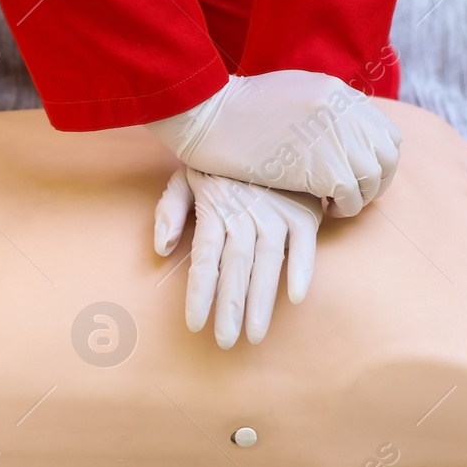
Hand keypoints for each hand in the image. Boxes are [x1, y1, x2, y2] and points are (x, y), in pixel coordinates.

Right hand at [145, 70, 401, 216]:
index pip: (387, 132)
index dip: (380, 159)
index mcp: (338, 92)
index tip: (360, 175)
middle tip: (353, 195)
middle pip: (388, 157)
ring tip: (336, 204)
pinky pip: (352, 197)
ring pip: (373, 179)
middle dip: (377, 182)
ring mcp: (336, 138)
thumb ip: (324, 108)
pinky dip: (343, 208)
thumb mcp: (292, 92)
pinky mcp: (322, 167)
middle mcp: (344, 113)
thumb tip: (346, 130)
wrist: (208, 114)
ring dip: (359, 198)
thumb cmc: (238, 108)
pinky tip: (323, 208)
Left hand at [153, 167, 322, 348]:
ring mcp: (277, 212)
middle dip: (230, 308)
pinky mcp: (303, 211)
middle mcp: (245, 214)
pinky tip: (295, 297)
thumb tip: (162, 249)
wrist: (259, 124)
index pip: (205, 260)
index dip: (200, 294)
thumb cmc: (218, 160)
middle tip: (225, 342)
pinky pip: (304, 245)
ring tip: (255, 334)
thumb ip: (169, 211)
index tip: (196, 324)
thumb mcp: (185, 175)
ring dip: (262, 300)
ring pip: (267, 263)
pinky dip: (301, 269)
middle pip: (235, 268)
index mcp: (215, 209)